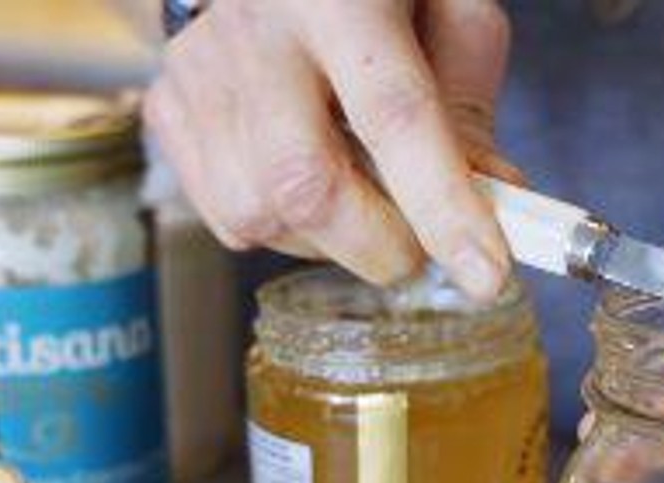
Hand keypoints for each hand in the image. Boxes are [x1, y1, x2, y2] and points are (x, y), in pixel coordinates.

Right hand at [144, 0, 516, 295]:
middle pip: (305, 183)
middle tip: (417, 245)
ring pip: (259, 214)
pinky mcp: (168, 107)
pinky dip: (285, 230)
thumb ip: (472, 109)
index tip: (486, 276)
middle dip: (379, 245)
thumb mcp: (448, 17)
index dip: (444, 208)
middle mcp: (256, 28)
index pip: (396, 116)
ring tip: (361, 198)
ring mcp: (200, 70)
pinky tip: (309, 183)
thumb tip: (496, 204)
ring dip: (331, 242)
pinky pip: (226, 218)